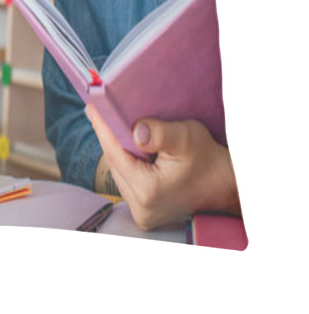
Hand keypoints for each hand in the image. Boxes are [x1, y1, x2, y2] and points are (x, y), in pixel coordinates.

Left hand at [86, 104, 239, 229]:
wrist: (227, 186)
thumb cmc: (209, 159)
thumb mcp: (187, 137)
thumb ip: (161, 133)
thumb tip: (135, 130)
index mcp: (148, 191)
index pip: (115, 153)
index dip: (102, 127)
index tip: (91, 106)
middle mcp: (141, 207)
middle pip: (114, 163)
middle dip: (106, 135)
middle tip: (97, 109)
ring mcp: (142, 213)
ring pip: (118, 171)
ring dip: (114, 148)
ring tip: (106, 121)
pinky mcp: (145, 212)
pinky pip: (126, 179)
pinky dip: (124, 160)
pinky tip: (122, 142)